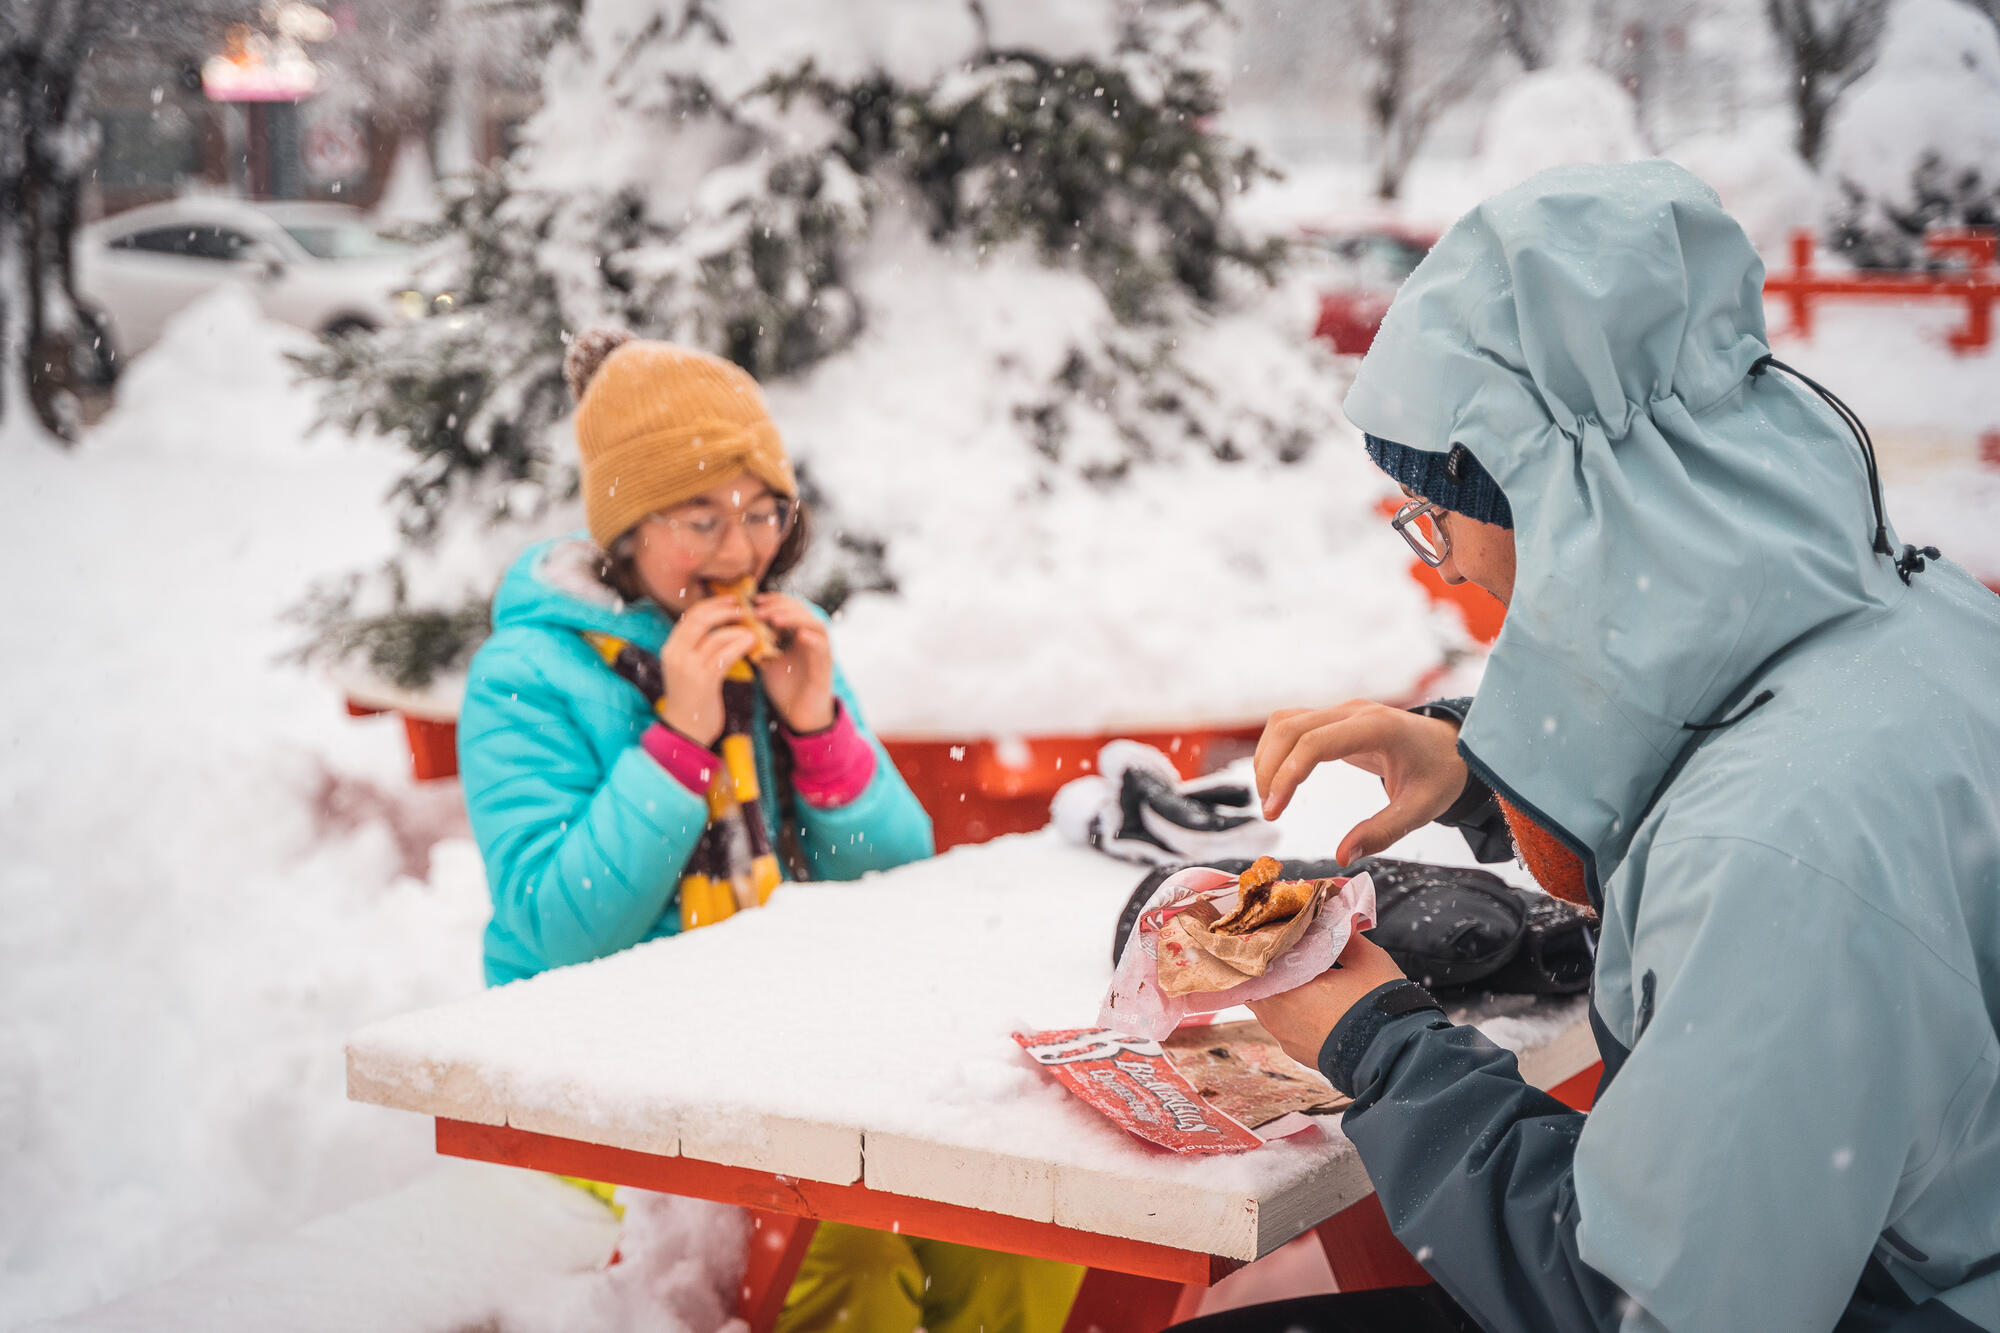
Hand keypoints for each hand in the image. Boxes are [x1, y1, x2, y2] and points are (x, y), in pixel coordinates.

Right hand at [658, 597, 759, 747]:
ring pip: (716, 636)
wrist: (685, 730)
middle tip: (743, 608)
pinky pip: (725, 655)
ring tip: (753, 628)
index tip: (731, 600)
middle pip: (700, 619)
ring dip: (738, 629)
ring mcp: (689, 667)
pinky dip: (741, 645)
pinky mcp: (704, 681)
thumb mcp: (688, 667)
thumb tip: (720, 623)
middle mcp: (676, 654)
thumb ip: (697, 646)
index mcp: (671, 648)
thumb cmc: (692, 697)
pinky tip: (752, 643)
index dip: (712, 604)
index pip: (690, 615)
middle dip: (724, 610)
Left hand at [752, 594, 835, 733]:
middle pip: (803, 610)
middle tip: (759, 610)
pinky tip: (799, 636)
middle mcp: (812, 638)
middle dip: (780, 607)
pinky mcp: (825, 667)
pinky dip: (812, 639)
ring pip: (815, 624)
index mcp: (797, 633)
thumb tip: (737, 627)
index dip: (775, 600)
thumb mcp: (765, 660)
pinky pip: (823, 648)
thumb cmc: (784, 687)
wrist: (799, 714)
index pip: (791, 606)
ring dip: (795, 618)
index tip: (754, 600)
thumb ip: (757, 644)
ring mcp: (820, 651)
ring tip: (775, 619)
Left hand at [1247, 932, 1407, 1068]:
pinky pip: (1286, 1026)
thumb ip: (1346, 937)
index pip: (1257, 964)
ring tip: (1297, 972)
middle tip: (1284, 950)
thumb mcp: (1367, 960)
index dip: (1264, 947)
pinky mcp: (1301, 1054)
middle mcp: (1277, 1019)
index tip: (1275, 933)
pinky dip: (1291, 1012)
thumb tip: (1338, 920)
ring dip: (1280, 990)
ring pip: (1270, 1007)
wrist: (1396, 1058)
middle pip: (1258, 986)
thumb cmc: (1379, 1007)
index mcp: (1285, 992)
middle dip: (1270, 969)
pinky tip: (1309, 1000)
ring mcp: (1288, 1040)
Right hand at [1254, 700, 1466, 862]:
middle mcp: (1354, 711)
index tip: (1274, 811)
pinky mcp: (1335, 718)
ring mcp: (1342, 711)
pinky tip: (1279, 779)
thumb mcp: (1420, 809)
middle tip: (1270, 811)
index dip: (1287, 776)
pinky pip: (1292, 724)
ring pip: (1285, 721)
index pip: (1315, 743)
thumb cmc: (1440, 775)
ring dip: (1267, 757)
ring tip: (1271, 797)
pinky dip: (1276, 749)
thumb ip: (1383, 832)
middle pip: (1290, 728)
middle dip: (1269, 769)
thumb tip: (1344, 857)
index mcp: (1377, 727)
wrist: (1454, 746)